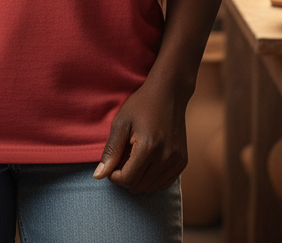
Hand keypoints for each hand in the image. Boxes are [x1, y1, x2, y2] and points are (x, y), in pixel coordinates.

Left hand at [93, 76, 186, 193]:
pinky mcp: (182, 161)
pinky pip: (164, 183)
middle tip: (122, 159)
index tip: (112, 164)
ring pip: (151, 188)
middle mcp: (166, 157)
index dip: (114, 176)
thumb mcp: (121, 122)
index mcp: (148, 147)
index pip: (127, 179)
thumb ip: (111, 150)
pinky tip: (147, 163)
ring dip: (139, 179)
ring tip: (134, 159)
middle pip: (139, 186)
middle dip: (126, 178)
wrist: (169, 92)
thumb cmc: (141, 105)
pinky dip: (152, 179)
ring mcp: (176, 160)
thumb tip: (99, 176)